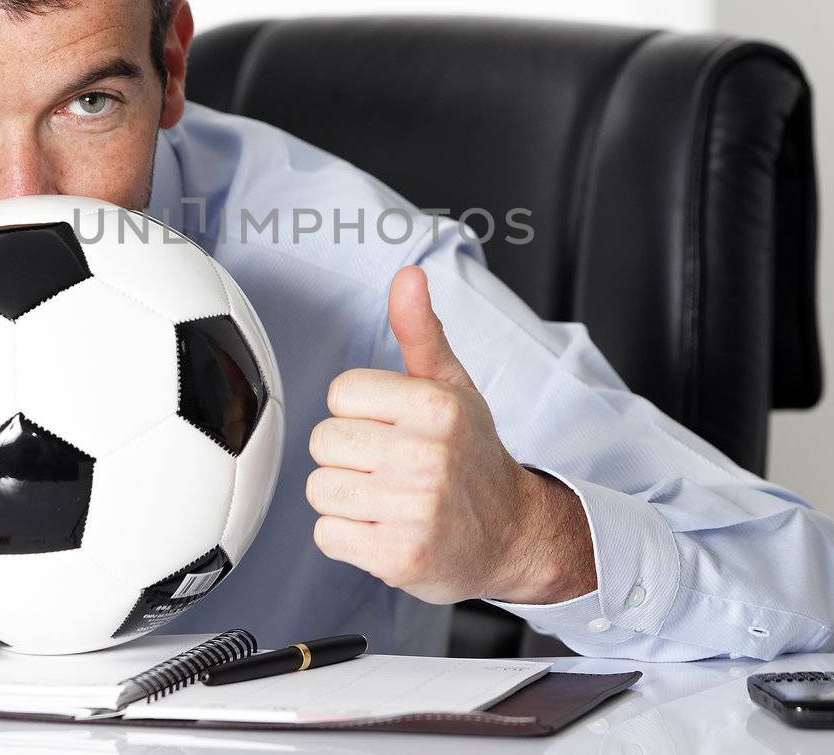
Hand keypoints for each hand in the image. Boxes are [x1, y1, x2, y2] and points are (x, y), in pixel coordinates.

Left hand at [307, 266, 595, 604]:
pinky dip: (349, 538)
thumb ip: (421, 330)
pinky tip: (386, 531)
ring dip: (346, 499)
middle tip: (392, 468)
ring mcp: (414, 510)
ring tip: (388, 500)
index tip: (394, 427)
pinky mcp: (399, 557)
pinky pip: (328, 535)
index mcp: (436, 406)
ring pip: (320, 489)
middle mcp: (427, 456)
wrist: (513, 536)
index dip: (360, 411)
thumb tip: (408, 276)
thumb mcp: (453, 386)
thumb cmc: (472, 455)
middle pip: (324, 441)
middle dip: (350, 455)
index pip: (340, 393)